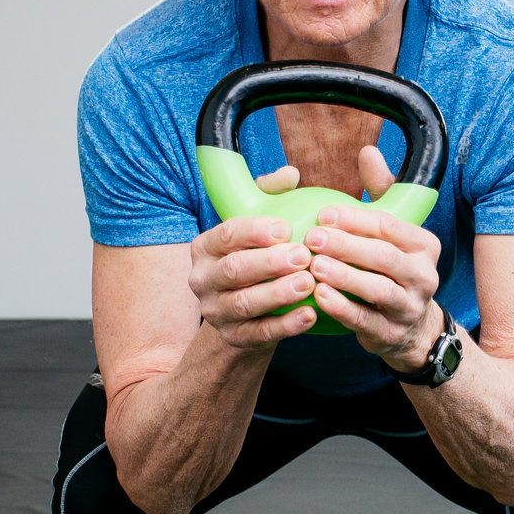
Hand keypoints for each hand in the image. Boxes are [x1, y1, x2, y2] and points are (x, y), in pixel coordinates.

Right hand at [188, 163, 317, 347]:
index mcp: (206, 247)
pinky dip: (285, 325)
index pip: (226, 234)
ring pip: (245, 303)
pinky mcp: (234, 339)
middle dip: (269, 263)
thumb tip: (290, 174)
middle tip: (304, 255)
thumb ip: (270, 197)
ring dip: (278, 293)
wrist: (244, 316)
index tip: (286, 228)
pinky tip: (310, 314)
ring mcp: (216, 312)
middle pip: (235, 270)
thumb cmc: (256, 259)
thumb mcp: (256, 229)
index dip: (255, 231)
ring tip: (309, 283)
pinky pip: (260, 333)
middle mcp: (203, 279)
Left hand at [305, 145, 443, 367]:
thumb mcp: (392, 232)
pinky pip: (364, 320)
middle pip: (384, 256)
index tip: (323, 213)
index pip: (389, 226)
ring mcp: (409, 307)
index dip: (355, 219)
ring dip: (344, 276)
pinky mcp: (391, 333)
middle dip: (347, 245)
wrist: (411, 328)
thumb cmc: (391, 268)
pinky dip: (341, 308)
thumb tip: (368, 151)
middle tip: (312, 237)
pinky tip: (317, 297)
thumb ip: (381, 191)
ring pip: (377, 289)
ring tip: (313, 265)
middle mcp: (424, 275)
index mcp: (424, 245)